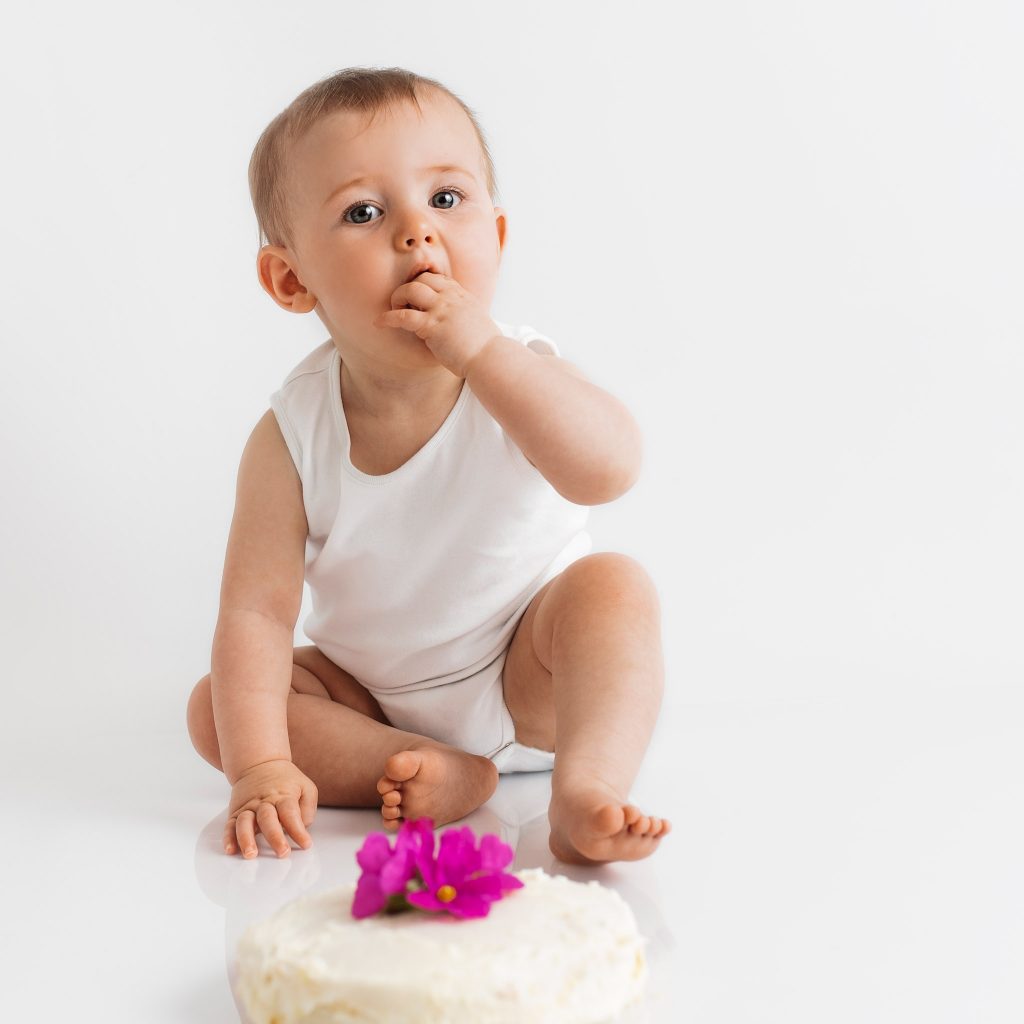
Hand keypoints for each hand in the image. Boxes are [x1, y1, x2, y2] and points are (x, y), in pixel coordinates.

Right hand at [223, 758, 316, 858]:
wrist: (259, 763)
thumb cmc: (285, 780)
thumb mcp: (305, 787)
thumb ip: (308, 808)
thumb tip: (303, 827)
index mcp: (283, 796)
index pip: (290, 813)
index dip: (298, 830)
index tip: (305, 844)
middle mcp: (264, 802)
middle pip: (268, 819)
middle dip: (275, 837)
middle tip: (282, 853)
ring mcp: (248, 807)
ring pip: (245, 823)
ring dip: (246, 839)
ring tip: (250, 854)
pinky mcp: (236, 812)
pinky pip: (230, 826)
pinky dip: (228, 838)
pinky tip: (230, 850)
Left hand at [373, 271, 500, 377]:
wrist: (490, 358)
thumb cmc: (486, 348)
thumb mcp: (478, 323)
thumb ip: (465, 317)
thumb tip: (459, 325)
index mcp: (463, 296)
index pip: (438, 278)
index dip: (424, 284)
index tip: (418, 297)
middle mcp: (451, 298)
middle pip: (422, 279)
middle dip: (408, 288)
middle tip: (403, 304)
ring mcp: (441, 310)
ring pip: (411, 290)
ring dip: (398, 297)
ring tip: (393, 309)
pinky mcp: (432, 326)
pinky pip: (403, 316)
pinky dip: (388, 318)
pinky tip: (379, 323)